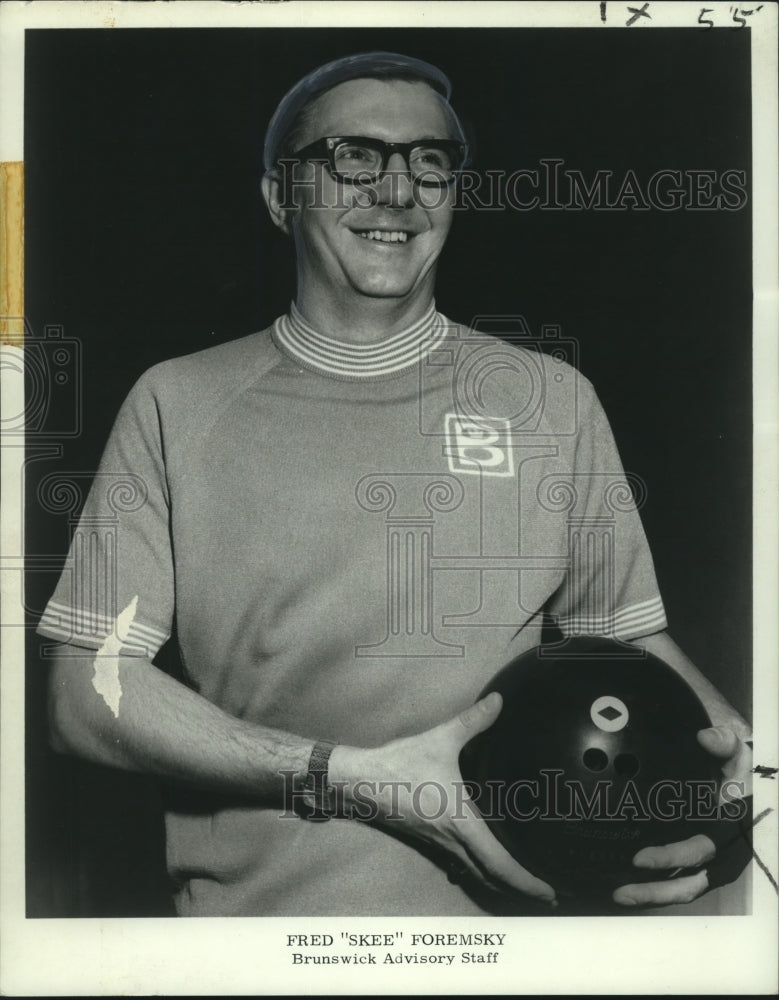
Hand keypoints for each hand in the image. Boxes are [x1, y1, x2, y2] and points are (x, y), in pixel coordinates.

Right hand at [330, 693, 556, 904]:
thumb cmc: (400, 764)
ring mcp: (439, 843)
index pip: (500, 864)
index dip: (526, 882)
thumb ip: (471, 721)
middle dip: (521, 889)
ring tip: (522, 883)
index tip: (549, 894)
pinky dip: (479, 871)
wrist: (360, 781)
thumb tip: (498, 701)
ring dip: (500, 883)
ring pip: (475, 874)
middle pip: (492, 878)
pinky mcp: (429, 839)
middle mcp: (452, 840)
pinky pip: (460, 864)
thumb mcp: (439, 740)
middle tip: (548, 896)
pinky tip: (483, 862)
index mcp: (461, 822)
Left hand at [612, 726, 752, 907]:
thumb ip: (724, 744)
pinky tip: (629, 885)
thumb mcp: (737, 754)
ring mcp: (714, 863)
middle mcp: (724, 854)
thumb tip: (705, 738)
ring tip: (620, 896)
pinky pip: (681, 881)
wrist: (746, 782)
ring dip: (653, 896)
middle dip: (656, 891)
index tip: (638, 858)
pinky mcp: (702, 864)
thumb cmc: (737, 768)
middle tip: (621, 892)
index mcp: (730, 830)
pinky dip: (658, 887)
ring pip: (685, 888)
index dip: (671, 858)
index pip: (699, 850)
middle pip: (690, 882)